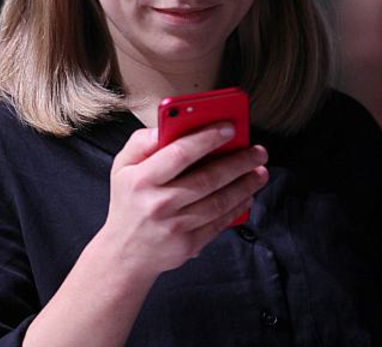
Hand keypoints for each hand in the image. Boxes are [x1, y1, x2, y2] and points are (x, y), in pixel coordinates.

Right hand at [90, 122, 268, 280]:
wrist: (125, 253)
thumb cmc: (129, 202)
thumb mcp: (122, 167)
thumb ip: (141, 142)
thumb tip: (165, 127)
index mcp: (142, 179)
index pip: (180, 153)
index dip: (208, 138)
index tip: (230, 127)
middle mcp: (159, 203)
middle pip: (208, 178)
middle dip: (239, 162)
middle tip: (258, 151)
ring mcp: (175, 226)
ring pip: (219, 201)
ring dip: (245, 185)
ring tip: (260, 171)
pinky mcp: (189, 244)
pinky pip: (219, 222)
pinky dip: (238, 207)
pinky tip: (248, 194)